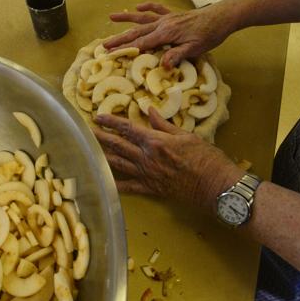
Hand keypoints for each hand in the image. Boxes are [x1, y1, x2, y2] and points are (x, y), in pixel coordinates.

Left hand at [93, 108, 242, 211]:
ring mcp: (146, 174)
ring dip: (102, 156)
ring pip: (118, 164)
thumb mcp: (186, 135)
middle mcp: (146, 157)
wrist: (214, 184)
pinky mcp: (150, 189)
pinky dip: (114, 184)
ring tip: (88, 151)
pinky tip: (102, 181)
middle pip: (117, 145)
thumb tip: (150, 111)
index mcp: (155, 141)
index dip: (111, 122)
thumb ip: (164, 125)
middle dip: (100, 137)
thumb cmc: (205, 157)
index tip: (98, 117)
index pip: (128, 128)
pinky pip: (128, 187)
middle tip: (86, 131)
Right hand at [104, 1, 239, 68]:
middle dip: (119, 39)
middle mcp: (163, 24)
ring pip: (142, 19)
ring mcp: (167, 18)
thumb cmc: (209, 35)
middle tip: (104, 45)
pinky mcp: (173, 14)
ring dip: (126, 19)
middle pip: (137, 32)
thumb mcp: (195, 49)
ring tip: (111, 17)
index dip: (126, 50)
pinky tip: (138, 7)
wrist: (222, 17)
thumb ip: (177, 55)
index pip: (142, 44)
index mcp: (166, 33)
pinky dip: (147, 8)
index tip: (111, 55)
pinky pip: (157, 9)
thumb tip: (163, 66)